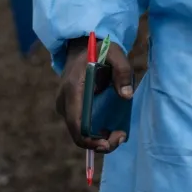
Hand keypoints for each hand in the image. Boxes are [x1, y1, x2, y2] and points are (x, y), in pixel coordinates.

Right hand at [55, 37, 131, 153]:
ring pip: (79, 132)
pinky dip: (95, 133)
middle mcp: (64, 100)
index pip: (75, 123)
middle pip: (77, 133)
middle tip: (121, 137)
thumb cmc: (99, 50)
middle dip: (99, 143)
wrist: (81, 47)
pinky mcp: (70, 109)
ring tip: (119, 134)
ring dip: (98, 139)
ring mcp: (65, 106)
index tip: (108, 143)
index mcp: (73, 88)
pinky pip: (81, 127)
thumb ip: (122, 71)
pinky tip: (110, 129)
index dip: (89, 140)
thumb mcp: (115, 53)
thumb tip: (126, 96)